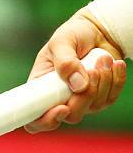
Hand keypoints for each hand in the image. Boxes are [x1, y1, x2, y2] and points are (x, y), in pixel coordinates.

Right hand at [25, 9, 126, 133]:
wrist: (97, 30)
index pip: (35, 120)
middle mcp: (59, 100)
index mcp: (41, 91)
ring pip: (93, 106)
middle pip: (71, 116)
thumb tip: (78, 85)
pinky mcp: (101, 97)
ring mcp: (82, 101)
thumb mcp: (61, 42)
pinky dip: (116, 80)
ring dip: (102, 81)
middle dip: (84, 97)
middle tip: (92, 71)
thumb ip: (65, 62)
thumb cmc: (72, 35)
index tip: (62, 108)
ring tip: (103, 58)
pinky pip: (111, 98)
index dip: (46, 121)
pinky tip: (114, 64)